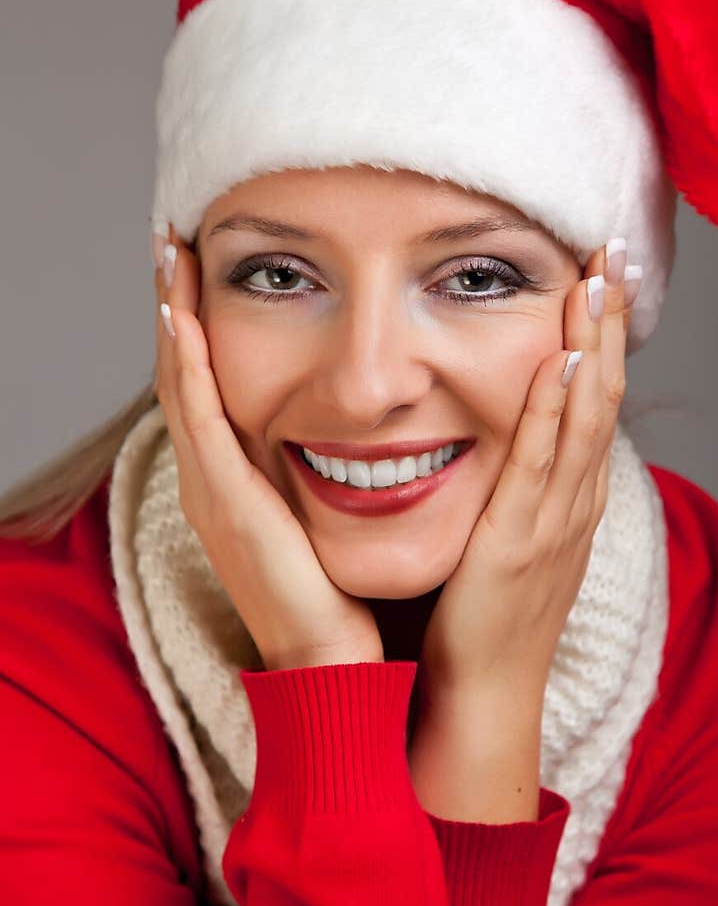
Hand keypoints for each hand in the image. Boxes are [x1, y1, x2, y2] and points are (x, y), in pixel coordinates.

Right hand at [153, 225, 383, 670]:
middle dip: (176, 308)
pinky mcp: (226, 502)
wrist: (330, 662)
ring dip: (174, 319)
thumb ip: (321, 475)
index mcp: (234, 485)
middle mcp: (212, 482)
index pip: (208, 391)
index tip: (200, 272)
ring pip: (181, 387)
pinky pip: (199, 420)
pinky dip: (189, 366)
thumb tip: (358, 432)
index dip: (199, 331)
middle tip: (172, 243)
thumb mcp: (321, 521)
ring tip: (170, 257)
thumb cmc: (334, 596)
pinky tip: (186, 317)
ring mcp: (211, 492)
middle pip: (183, 377)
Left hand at [409, 240, 637, 818]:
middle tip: (612, 253)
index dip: (603, 336)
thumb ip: (514, 485)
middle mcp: (574, 502)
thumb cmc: (487, 617)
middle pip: (603, 395)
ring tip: (597, 282)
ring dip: (592, 348)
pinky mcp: (521, 544)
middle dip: (609, 323)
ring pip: (584, 420)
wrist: (484, 695)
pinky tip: (560, 366)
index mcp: (570, 498)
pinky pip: (543, 468)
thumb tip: (504, 433)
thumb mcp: (512, 537)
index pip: (594, 400)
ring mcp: (555, 523)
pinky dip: (556, 415)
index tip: (602, 276)